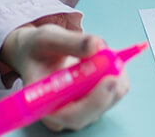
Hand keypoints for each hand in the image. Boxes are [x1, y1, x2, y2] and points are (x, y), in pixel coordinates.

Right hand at [0, 24, 129, 131]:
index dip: (93, 102)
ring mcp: (80, 109)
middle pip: (93, 112)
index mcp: (43, 103)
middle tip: (116, 60)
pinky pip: (117, 89)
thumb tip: (95, 45)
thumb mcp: (47, 38)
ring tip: (100, 49)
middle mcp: (62, 113)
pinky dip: (117, 71)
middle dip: (110, 86)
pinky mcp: (95, 101)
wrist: (38, 51)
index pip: (70, 115)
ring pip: (110, 99)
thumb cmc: (37, 49)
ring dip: (114, 72)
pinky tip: (105, 56)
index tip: (110, 79)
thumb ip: (70, 42)